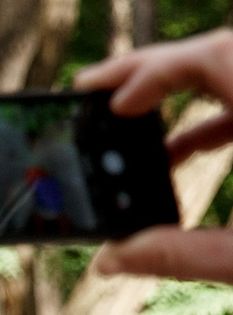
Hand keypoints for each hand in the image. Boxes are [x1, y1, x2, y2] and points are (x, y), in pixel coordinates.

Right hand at [78, 30, 232, 283]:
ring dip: (179, 93)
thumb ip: (180, 253)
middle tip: (95, 98)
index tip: (111, 104)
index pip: (211, 57)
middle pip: (215, 52)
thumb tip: (111, 261)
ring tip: (129, 124)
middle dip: (152, 73)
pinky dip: (214, 114)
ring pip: (230, 70)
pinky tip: (179, 152)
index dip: (154, 72)